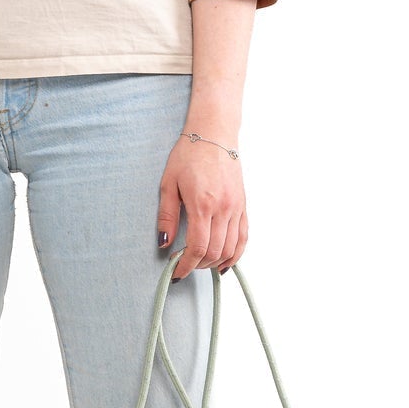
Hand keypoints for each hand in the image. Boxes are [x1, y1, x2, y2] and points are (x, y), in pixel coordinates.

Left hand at [157, 132, 246, 280]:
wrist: (213, 134)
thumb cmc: (189, 155)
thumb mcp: (168, 184)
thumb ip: (167, 217)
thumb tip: (164, 244)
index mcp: (203, 204)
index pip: (197, 247)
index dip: (186, 265)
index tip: (177, 272)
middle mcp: (223, 208)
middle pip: (214, 251)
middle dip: (198, 265)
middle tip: (185, 265)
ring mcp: (236, 208)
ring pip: (230, 248)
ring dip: (215, 262)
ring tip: (201, 263)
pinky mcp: (243, 205)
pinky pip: (244, 237)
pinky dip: (235, 254)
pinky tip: (225, 262)